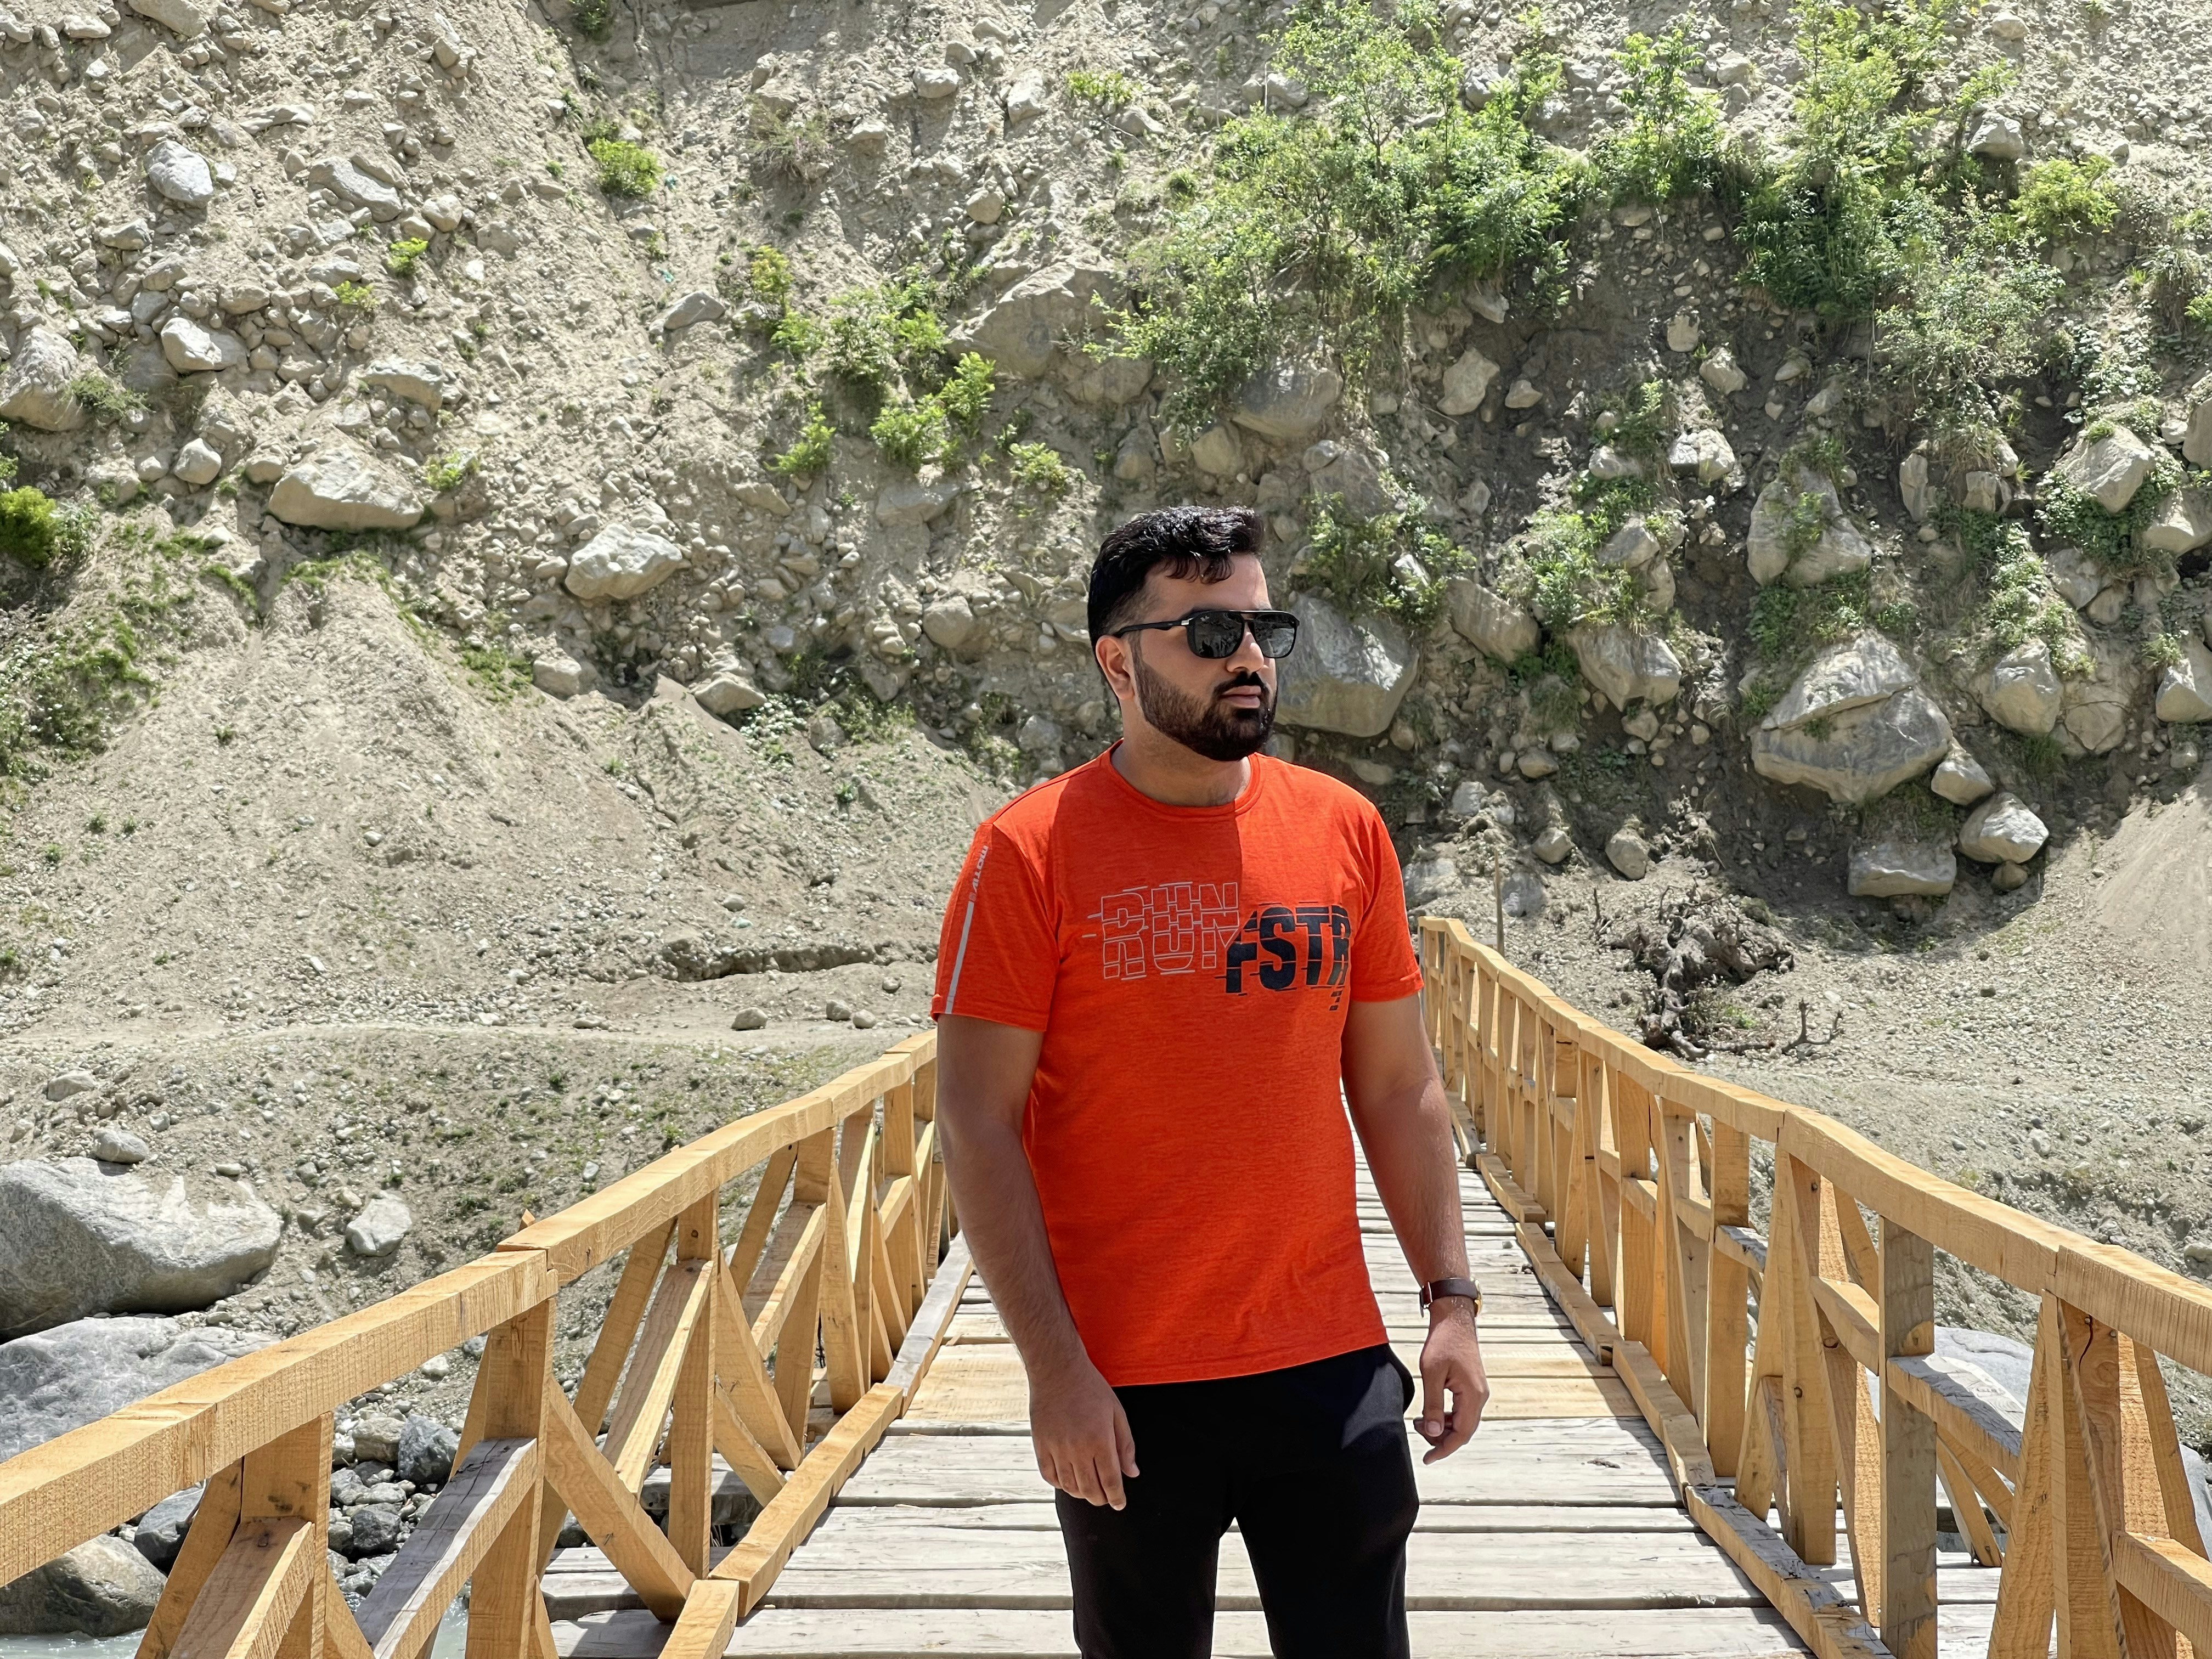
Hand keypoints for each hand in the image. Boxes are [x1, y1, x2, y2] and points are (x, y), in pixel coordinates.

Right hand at [1028, 1353, 1138, 1508]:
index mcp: (1100, 1440)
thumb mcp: (1117, 1413)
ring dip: (1082, 1494)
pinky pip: (1049, 1476)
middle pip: (1090, 1489)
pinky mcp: (1040, 1445)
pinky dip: (1060, 1484)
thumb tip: (1132, 1473)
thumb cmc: (1091, 1389)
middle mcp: (1077, 1448)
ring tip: (1089, 1490)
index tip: (1120, 1504)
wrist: (1057, 1370)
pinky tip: (1069, 1481)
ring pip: (1070, 1487)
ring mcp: (1056, 1448)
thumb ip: (1126, 1445)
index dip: (1116, 1498)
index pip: (1110, 1481)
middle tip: (1106, 1498)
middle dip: (1101, 1499)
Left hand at [1413, 1302, 1486, 1462]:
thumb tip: (1432, 1432)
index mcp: (1473, 1395)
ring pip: (1462, 1421)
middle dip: (1441, 1438)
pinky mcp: (1472, 1386)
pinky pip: (1462, 1411)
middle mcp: (1480, 1396)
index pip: (1461, 1434)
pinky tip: (1431, 1412)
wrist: (1454, 1318)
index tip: (1428, 1459)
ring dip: (1443, 1427)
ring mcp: (1478, 1391)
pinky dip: (1447, 1416)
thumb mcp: (1432, 1374)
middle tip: (1417, 1430)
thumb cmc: (1443, 1342)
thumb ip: (1432, 1405)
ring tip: (1419, 1421)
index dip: (1444, 1449)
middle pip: (1463, 1430)